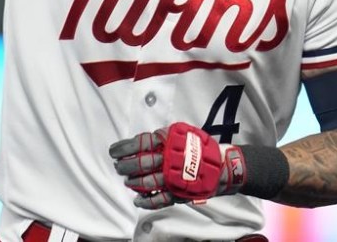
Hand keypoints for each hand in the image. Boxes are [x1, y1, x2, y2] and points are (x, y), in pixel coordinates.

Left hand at [108, 122, 246, 208]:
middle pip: (142, 163)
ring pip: (148, 181)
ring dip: (134, 182)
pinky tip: (138, 200)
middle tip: (118, 167)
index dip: (125, 148)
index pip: (141, 143)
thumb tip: (139, 143)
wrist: (222, 166)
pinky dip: (147, 201)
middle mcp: (171, 159)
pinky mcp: (179, 192)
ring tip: (127, 181)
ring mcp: (175, 177)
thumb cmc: (200, 148)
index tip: (114, 151)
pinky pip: (160, 199)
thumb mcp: (181, 134)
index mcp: (170, 142)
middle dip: (126, 166)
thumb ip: (162, 138)